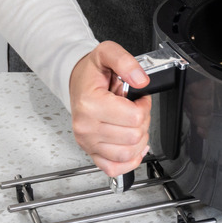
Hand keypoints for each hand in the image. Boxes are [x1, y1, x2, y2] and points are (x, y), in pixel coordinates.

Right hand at [69, 41, 151, 177]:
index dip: (144, 106)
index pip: (134, 117)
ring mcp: (88, 143)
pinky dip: (129, 160)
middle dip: (142, 121)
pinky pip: (115, 168)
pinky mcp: (92, 154)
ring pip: (129, 154)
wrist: (77, 81)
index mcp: (90, 104)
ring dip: (138, 139)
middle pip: (134, 136)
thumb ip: (125, 61)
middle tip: (134, 109)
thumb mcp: (107, 53)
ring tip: (131, 123)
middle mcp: (86, 127)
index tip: (137, 99)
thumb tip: (140, 80)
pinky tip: (132, 145)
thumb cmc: (93, 72)